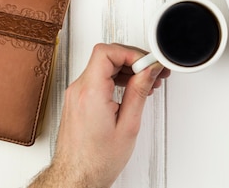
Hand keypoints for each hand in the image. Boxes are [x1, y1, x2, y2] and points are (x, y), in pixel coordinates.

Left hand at [29, 43, 169, 187]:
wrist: (77, 177)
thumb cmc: (97, 160)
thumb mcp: (128, 125)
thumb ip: (139, 92)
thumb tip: (149, 70)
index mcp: (90, 93)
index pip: (107, 52)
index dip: (131, 53)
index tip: (148, 64)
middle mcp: (79, 89)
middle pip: (107, 55)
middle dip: (133, 59)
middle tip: (153, 71)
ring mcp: (76, 94)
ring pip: (103, 65)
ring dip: (126, 68)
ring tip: (147, 82)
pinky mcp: (78, 99)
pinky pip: (98, 77)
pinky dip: (116, 77)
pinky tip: (132, 88)